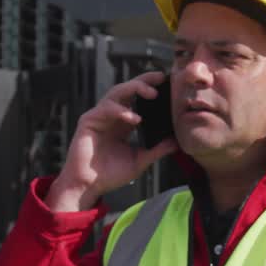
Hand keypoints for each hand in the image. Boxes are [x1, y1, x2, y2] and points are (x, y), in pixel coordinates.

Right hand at [46, 71, 178, 211]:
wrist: (89, 186)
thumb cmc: (111, 175)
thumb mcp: (140, 161)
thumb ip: (157, 150)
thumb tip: (177, 142)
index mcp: (123, 122)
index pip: (137, 98)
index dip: (150, 87)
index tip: (166, 82)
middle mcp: (111, 116)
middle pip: (127, 89)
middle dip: (144, 81)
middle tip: (160, 78)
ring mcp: (99, 116)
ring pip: (116, 93)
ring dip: (134, 89)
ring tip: (152, 94)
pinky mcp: (88, 121)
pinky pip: (105, 109)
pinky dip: (121, 110)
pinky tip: (134, 118)